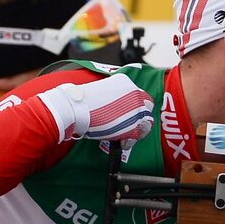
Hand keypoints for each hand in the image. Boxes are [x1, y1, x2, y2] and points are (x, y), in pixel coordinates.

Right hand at [37, 73, 155, 144]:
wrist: (78, 108)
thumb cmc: (83, 100)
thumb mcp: (102, 91)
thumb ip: (114, 96)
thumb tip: (116, 106)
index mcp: (125, 82)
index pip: (139, 94)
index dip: (135, 105)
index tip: (129, 112)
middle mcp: (135, 93)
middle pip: (147, 107)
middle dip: (139, 116)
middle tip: (129, 125)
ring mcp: (136, 108)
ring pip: (145, 122)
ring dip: (136, 129)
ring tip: (124, 136)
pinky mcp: (134, 123)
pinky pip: (137, 134)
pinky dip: (130, 140)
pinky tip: (121, 141)